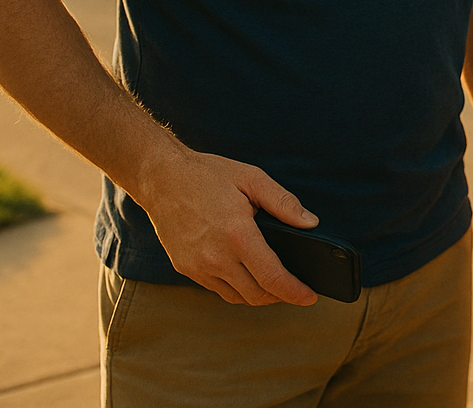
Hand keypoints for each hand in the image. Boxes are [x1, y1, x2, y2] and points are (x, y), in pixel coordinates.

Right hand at [138, 148, 318, 306]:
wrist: (161, 178)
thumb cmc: (207, 175)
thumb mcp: (253, 179)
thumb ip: (284, 203)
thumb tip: (310, 222)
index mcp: (238, 235)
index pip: (272, 278)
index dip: (295, 292)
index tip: (310, 297)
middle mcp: (216, 257)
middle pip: (256, 295)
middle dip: (281, 297)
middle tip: (297, 290)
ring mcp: (197, 266)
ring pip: (236, 297)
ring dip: (259, 296)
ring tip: (276, 285)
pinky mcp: (185, 268)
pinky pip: (217, 289)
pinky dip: (237, 289)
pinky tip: (247, 276)